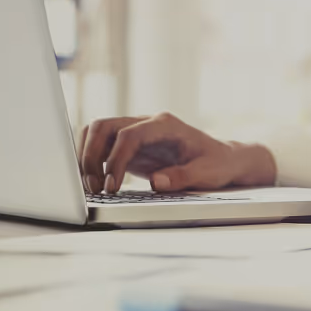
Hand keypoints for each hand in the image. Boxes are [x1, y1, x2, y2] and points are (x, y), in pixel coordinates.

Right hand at [78, 112, 275, 193]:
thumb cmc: (217, 163)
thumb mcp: (207, 173)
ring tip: (94, 187)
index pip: (129, 134)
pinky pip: (102, 145)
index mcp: (165, 125)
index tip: (112, 185)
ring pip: (97, 133)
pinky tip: (95, 182)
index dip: (116, 159)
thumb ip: (183, 177)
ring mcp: (136, 132)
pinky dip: (92, 160)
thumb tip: (156, 182)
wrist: (223, 159)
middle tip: (96, 187)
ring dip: (88, 157)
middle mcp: (146, 123)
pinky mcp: (131, 146)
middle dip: (92, 156)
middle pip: (103, 127)